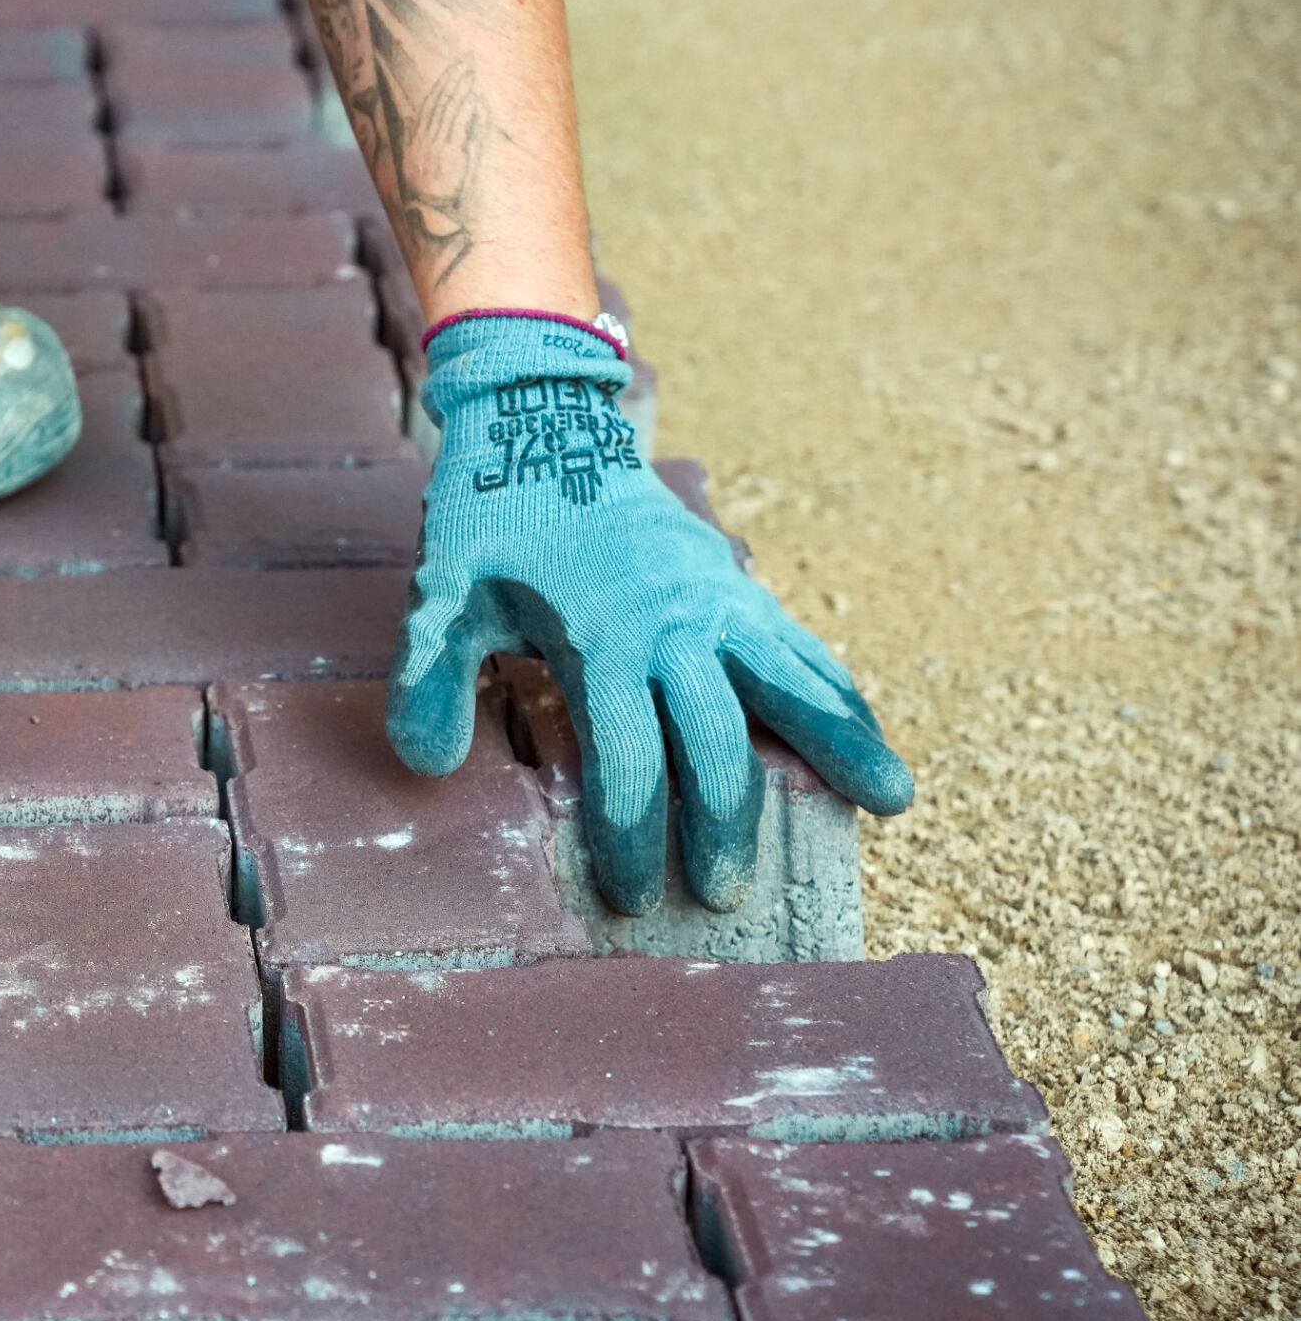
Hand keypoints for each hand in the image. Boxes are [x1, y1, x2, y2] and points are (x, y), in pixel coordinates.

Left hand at [386, 311, 910, 913]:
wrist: (544, 425)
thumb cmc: (491, 522)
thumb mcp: (442, 596)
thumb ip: (431, 680)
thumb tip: (425, 767)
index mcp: (603, 639)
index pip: (628, 762)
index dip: (629, 836)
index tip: (627, 895)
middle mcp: (675, 626)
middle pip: (716, 744)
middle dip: (722, 826)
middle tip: (722, 894)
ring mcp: (718, 603)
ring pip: (792, 685)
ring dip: (840, 746)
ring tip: (894, 803)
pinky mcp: (738, 587)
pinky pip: (802, 648)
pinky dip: (839, 694)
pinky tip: (871, 737)